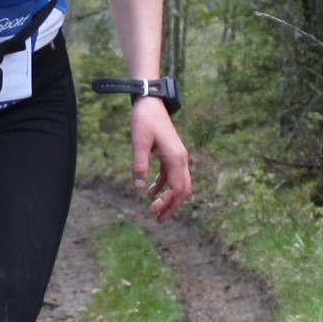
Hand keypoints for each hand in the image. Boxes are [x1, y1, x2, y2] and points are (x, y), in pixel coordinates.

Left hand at [131, 98, 192, 219]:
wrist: (151, 101)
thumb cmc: (145, 120)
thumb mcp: (139, 143)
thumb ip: (139, 165)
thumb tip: (139, 188)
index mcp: (176, 158)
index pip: (177, 188)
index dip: (167, 203)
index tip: (152, 211)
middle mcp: (181, 159)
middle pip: (183, 189)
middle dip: (172, 206)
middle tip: (159, 220)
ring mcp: (178, 156)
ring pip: (180, 183)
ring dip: (169, 198)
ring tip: (155, 211)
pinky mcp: (172, 153)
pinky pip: (172, 175)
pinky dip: (164, 186)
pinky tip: (151, 192)